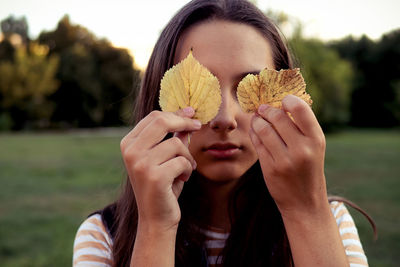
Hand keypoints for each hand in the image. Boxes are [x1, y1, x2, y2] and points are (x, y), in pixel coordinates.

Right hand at [120, 107, 200, 231]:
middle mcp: (131, 152)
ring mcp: (141, 164)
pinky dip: (188, 169)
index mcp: (129, 144)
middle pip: (162, 121)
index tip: (191, 114)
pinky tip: (183, 179)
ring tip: (185, 169)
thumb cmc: (162, 185)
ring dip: (187, 156)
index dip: (176, 113)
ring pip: (176, 144)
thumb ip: (173, 137)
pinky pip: (182, 161)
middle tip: (198, 126)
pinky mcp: (154, 177)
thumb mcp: (165, 158)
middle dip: (184, 122)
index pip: (154, 117)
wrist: (156, 218)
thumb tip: (188, 115)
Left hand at [249, 95, 327, 215]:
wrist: (305, 204)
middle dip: (267, 110)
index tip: (281, 101)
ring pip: (264, 129)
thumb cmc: (308, 170)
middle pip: (278, 117)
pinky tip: (255, 131)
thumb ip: (302, 128)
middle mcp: (302, 149)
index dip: (288, 100)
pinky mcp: (270, 168)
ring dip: (257, 120)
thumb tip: (282, 103)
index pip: (300, 108)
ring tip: (257, 119)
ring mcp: (285, 160)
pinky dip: (254, 133)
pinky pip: (257, 143)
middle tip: (262, 108)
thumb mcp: (314, 148)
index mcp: (317, 139)